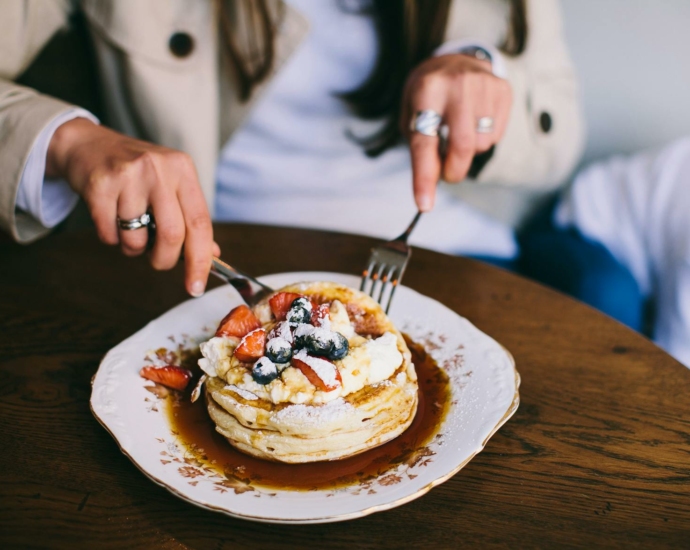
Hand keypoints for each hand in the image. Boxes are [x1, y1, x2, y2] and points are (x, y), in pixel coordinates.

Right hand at [46, 119, 218, 296]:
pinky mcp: (99, 185)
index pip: (200, 223)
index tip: (196, 286)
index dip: (201, 260)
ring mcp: (128, 175)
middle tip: (157, 261)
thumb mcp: (170, 185)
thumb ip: (190, 218)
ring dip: (133, 248)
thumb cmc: (136, 172)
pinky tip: (109, 217)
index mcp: (183, 170)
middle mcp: (159, 169)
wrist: (88, 144)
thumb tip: (212, 255)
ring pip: (136, 239)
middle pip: (172, 235)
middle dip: (164, 260)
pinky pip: (109, 234)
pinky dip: (111, 238)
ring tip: (129, 228)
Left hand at [401, 54, 512, 210]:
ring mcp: (484, 86)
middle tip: (447, 174)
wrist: (456, 57)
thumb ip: (421, 148)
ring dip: (468, 151)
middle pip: (461, 147)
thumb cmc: (428, 94)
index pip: (424, 142)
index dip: (424, 177)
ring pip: (481, 144)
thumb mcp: (411, 113)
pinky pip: (495, 135)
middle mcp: (457, 86)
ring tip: (458, 132)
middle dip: (454, 171)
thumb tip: (435, 182)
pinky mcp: (503, 90)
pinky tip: (474, 122)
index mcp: (426, 91)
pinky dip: (483, 139)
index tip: (424, 205)